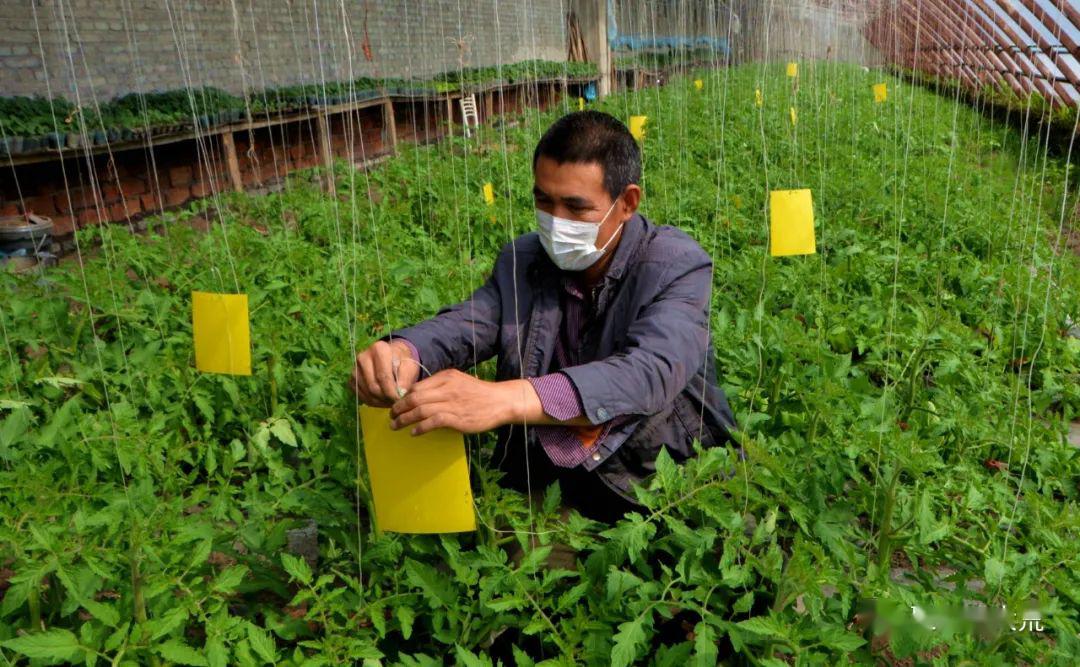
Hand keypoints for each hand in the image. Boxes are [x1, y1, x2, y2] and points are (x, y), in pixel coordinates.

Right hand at [350, 340, 420, 406]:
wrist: (391, 357)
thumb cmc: (402, 361)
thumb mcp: (409, 366)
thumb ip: (406, 379)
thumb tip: (399, 393)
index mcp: (378, 349)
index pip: (383, 377)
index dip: (391, 392)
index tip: (399, 399)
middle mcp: (363, 357)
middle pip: (373, 386)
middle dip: (385, 398)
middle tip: (395, 403)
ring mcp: (355, 368)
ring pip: (366, 392)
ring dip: (379, 401)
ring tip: (390, 402)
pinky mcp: (351, 379)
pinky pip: (360, 395)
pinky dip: (372, 401)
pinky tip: (382, 400)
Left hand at [388, 369, 533, 434]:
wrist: (500, 401)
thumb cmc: (479, 393)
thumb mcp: (459, 382)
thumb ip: (440, 387)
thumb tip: (418, 397)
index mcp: (446, 377)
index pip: (417, 386)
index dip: (403, 397)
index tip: (396, 405)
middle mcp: (447, 388)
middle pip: (414, 398)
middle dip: (399, 408)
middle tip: (391, 416)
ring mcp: (452, 403)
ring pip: (420, 410)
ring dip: (404, 419)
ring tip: (396, 426)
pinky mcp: (457, 418)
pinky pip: (432, 422)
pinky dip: (420, 428)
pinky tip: (414, 432)